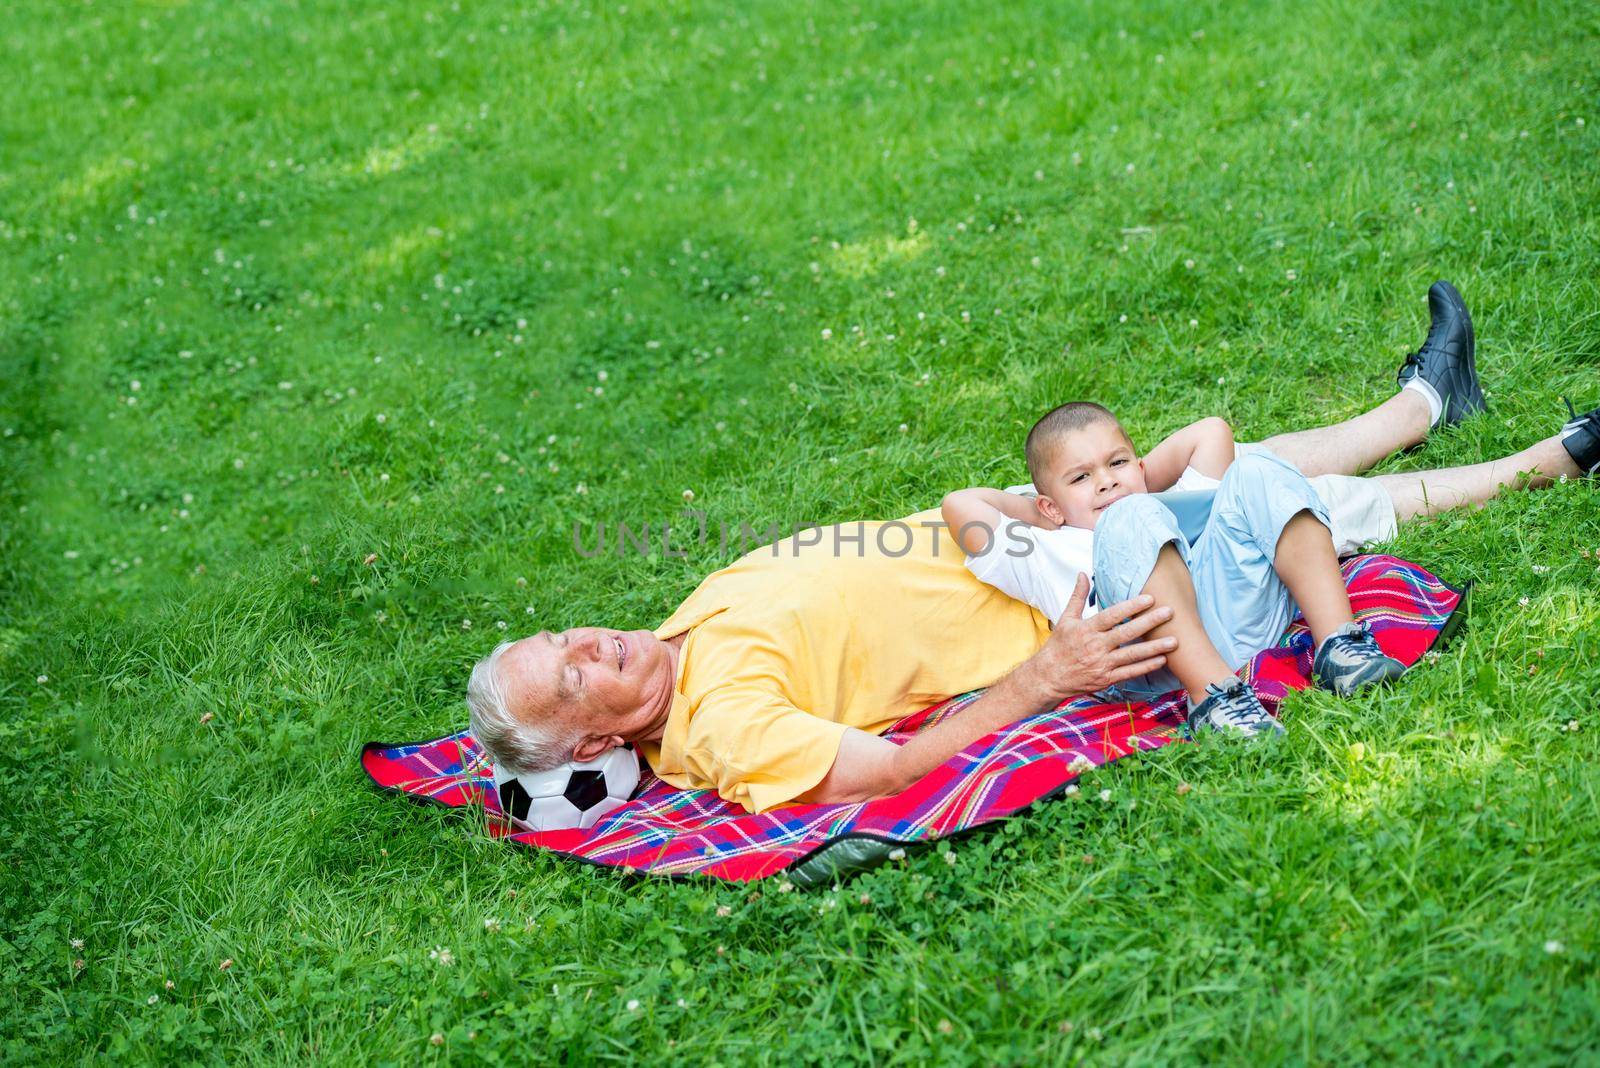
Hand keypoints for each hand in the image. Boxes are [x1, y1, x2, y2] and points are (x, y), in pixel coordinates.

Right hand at [1037, 574, 1175, 695]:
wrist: (1049, 677)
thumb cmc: (1059, 646)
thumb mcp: (1065, 619)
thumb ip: (1078, 596)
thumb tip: (1083, 574)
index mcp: (1086, 629)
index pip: (1112, 615)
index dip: (1131, 607)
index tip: (1149, 598)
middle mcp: (1095, 646)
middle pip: (1126, 633)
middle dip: (1150, 622)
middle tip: (1169, 613)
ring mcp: (1102, 664)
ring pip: (1132, 655)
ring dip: (1154, 648)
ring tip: (1174, 640)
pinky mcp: (1106, 679)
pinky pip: (1130, 672)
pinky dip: (1146, 666)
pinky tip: (1161, 660)